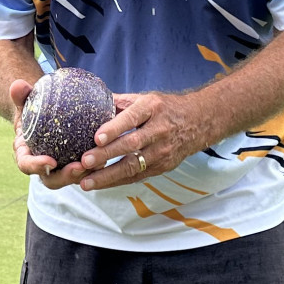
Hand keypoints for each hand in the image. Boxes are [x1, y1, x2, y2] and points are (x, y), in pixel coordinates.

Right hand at [9, 78, 90, 189]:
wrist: (42, 116)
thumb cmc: (31, 109)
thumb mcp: (26, 101)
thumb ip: (21, 95)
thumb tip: (18, 84)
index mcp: (25, 154)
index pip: (27, 165)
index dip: (37, 167)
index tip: (50, 161)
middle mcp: (41, 167)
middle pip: (51, 180)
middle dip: (65, 176)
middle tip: (79, 166)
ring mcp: (59, 169)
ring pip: (71, 178)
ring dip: (85, 174)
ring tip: (99, 162)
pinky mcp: (74, 167)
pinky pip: (85, 170)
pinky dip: (95, 166)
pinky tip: (108, 155)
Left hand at [77, 91, 208, 191]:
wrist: (198, 122)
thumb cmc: (164, 109)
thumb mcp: (145, 99)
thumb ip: (119, 102)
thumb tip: (90, 103)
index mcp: (152, 108)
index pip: (132, 118)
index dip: (114, 128)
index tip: (97, 137)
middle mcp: (159, 130)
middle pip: (131, 144)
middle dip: (106, 155)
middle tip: (85, 162)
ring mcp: (162, 151)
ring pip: (134, 166)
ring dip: (108, 175)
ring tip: (87, 182)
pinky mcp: (163, 166)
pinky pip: (138, 176)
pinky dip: (118, 181)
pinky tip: (101, 184)